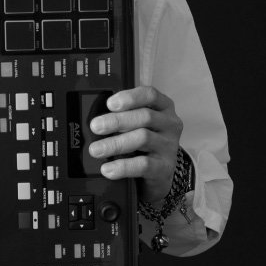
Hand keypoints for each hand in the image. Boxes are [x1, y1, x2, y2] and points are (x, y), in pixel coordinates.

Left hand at [88, 86, 182, 205]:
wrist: (160, 170)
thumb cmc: (145, 141)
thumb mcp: (138, 124)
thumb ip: (124, 116)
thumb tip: (97, 120)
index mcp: (163, 107)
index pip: (150, 95)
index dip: (130, 97)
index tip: (110, 104)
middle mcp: (170, 124)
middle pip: (145, 116)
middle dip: (117, 121)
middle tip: (95, 126)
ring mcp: (169, 145)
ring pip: (143, 138)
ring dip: (115, 143)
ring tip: (96, 149)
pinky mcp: (165, 166)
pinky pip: (144, 165)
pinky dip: (123, 166)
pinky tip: (108, 169)